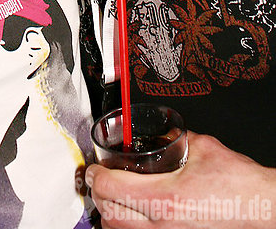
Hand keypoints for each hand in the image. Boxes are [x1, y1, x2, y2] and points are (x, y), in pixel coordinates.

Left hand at [86, 132, 275, 228]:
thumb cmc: (238, 185)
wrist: (263, 209)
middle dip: (97, 195)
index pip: (111, 189)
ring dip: (110, 215)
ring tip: (111, 197)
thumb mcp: (202, 147)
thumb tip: (161, 134)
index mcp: (165, 198)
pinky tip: (132, 215)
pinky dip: (127, 227)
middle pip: (108, 215)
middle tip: (97, 179)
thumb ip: (175, 138)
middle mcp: (162, 225)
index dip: (95, 176)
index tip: (93, 168)